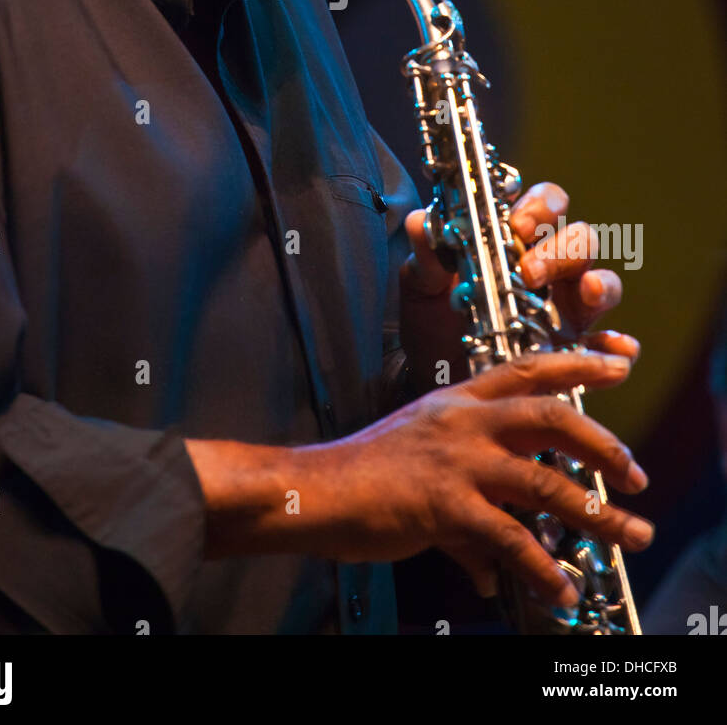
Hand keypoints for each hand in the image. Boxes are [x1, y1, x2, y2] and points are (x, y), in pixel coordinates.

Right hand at [312, 349, 652, 607]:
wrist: (315, 490)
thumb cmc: (363, 475)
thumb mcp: (420, 464)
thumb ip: (468, 510)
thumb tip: (492, 563)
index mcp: (458, 400)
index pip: (528, 369)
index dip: (578, 363)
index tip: (619, 362)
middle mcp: (463, 421)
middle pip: (551, 416)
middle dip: (603, 443)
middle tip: (636, 472)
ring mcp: (456, 461)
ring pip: (545, 481)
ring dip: (596, 513)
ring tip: (629, 535)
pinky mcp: (445, 504)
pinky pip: (509, 539)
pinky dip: (541, 568)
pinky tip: (559, 589)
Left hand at [398, 182, 639, 393]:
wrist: (434, 381)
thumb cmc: (434, 323)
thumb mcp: (422, 289)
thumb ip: (426, 257)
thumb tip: (419, 222)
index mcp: (518, 243)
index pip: (546, 205)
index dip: (540, 207)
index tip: (517, 226)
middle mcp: (551, 271)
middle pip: (580, 240)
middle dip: (560, 250)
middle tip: (529, 273)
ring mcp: (569, 311)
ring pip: (604, 284)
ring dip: (601, 284)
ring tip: (587, 292)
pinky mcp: (577, 355)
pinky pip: (613, 349)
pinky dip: (618, 348)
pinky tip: (613, 350)